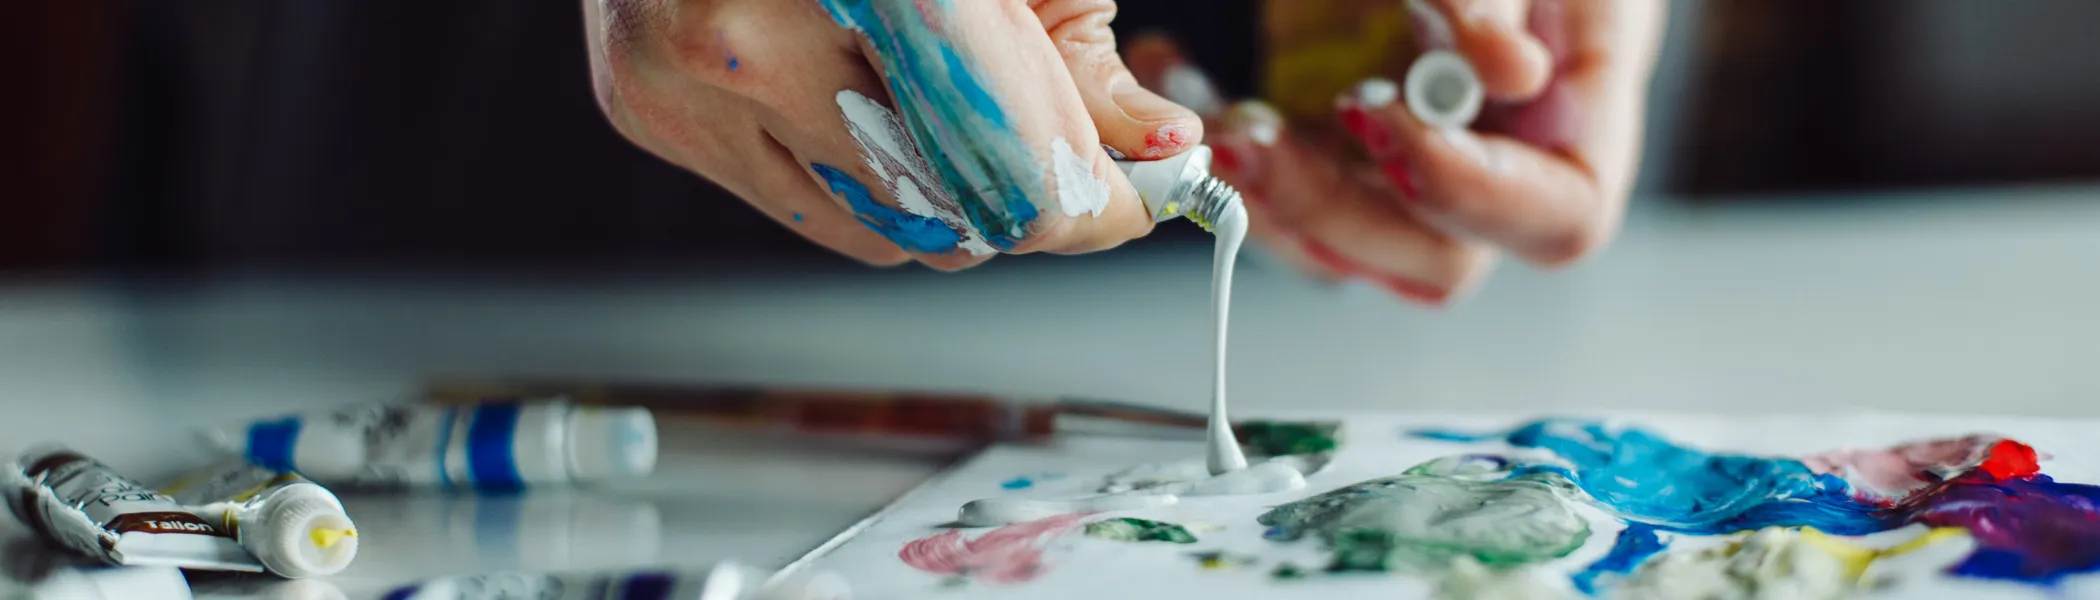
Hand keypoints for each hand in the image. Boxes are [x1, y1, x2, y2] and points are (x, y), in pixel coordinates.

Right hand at [583, 0, 1204, 268]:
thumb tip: (1161, 144)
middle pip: (940, 209)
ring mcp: (688, 83)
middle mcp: (755, 35)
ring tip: (948, 115)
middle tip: (1058, 158)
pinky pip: (801, 210)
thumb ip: (1076, 52)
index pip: (1004, 154)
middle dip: (1020, 200)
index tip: (1130, 199)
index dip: (1085, 195)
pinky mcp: (651, 115)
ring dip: (941, 201)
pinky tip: (859, 103)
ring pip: (872, 231)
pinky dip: (856, 181)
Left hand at [1128, 0, 1664, 304]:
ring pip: (1340, 247)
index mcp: (1579, 111)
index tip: (1380, 119)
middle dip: (1331, 210)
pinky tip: (1177, 73)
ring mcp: (1407, 164)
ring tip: (1209, 116)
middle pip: (1433, 258)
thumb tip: (1510, 70)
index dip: (1473, 197)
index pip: (1560, 217)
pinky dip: (1222, 147)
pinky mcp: (1332, 146)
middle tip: (1253, 138)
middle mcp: (1496, 160)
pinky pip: (1278, 195)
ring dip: (1262, 196)